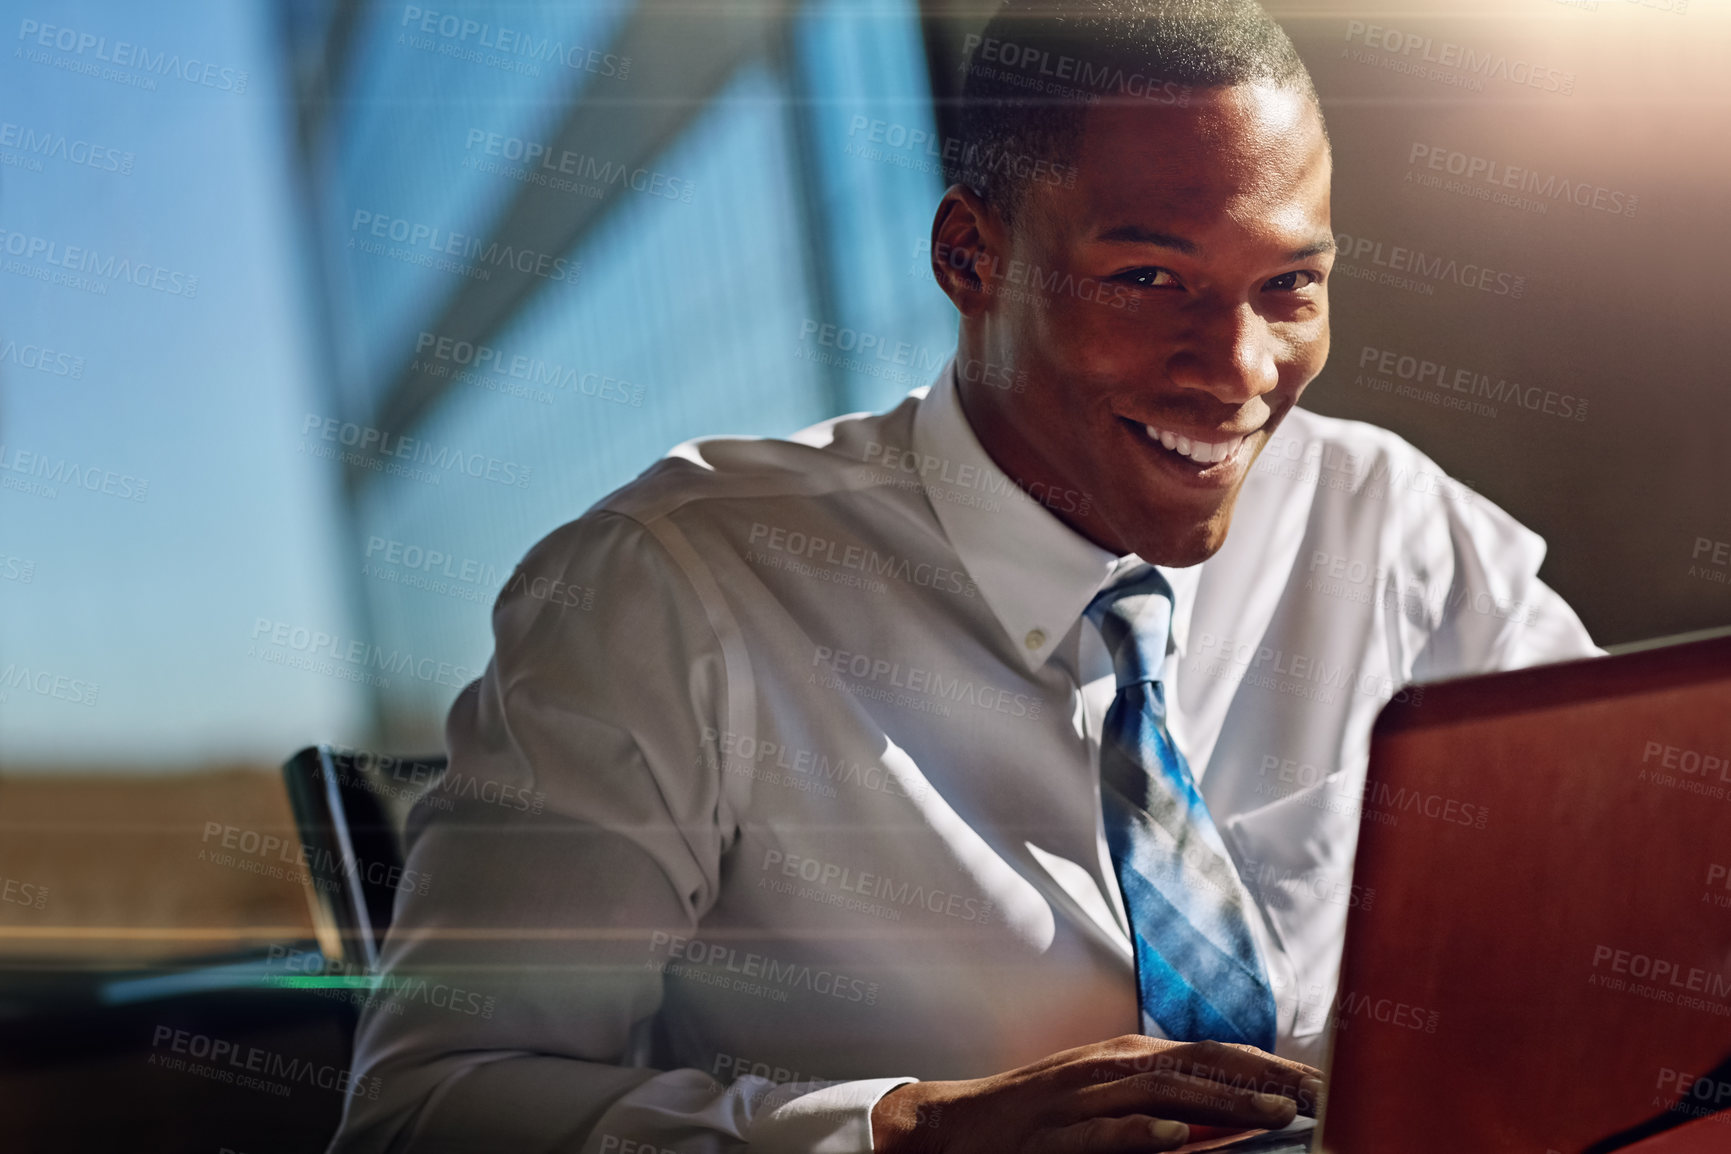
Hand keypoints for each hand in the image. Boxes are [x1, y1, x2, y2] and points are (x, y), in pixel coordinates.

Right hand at [870, 1035, 1323, 1153]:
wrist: (959, 1123)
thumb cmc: (1041, 1115)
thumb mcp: (1106, 1095)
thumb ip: (1161, 1094)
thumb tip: (1227, 1110)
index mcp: (1129, 1056)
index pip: (1212, 1054)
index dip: (1267, 1064)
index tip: (1318, 1083)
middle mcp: (1112, 1066)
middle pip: (1200, 1065)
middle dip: (1262, 1079)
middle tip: (1317, 1096)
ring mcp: (1083, 1097)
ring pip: (1162, 1092)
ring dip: (1222, 1101)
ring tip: (1272, 1113)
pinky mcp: (1055, 1132)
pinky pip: (1103, 1132)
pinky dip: (1140, 1132)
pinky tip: (1176, 1135)